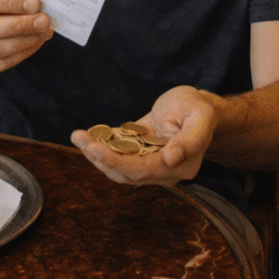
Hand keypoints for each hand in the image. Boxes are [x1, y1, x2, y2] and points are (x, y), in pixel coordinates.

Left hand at [70, 85, 216, 187]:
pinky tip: (88, 134)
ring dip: (97, 153)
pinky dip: (103, 146)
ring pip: (119, 166)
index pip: (143, 171)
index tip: (93, 148)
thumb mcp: (200, 116)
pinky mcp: (141, 153)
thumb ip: (191, 139)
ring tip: (78, 136)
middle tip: (78, 138)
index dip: (116, 162)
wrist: (197, 106)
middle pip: (126, 172)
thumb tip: (171, 160)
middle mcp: (164, 171)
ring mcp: (151, 163)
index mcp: (181, 166)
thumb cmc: (199, 108)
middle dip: (99, 157)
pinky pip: (119, 155)